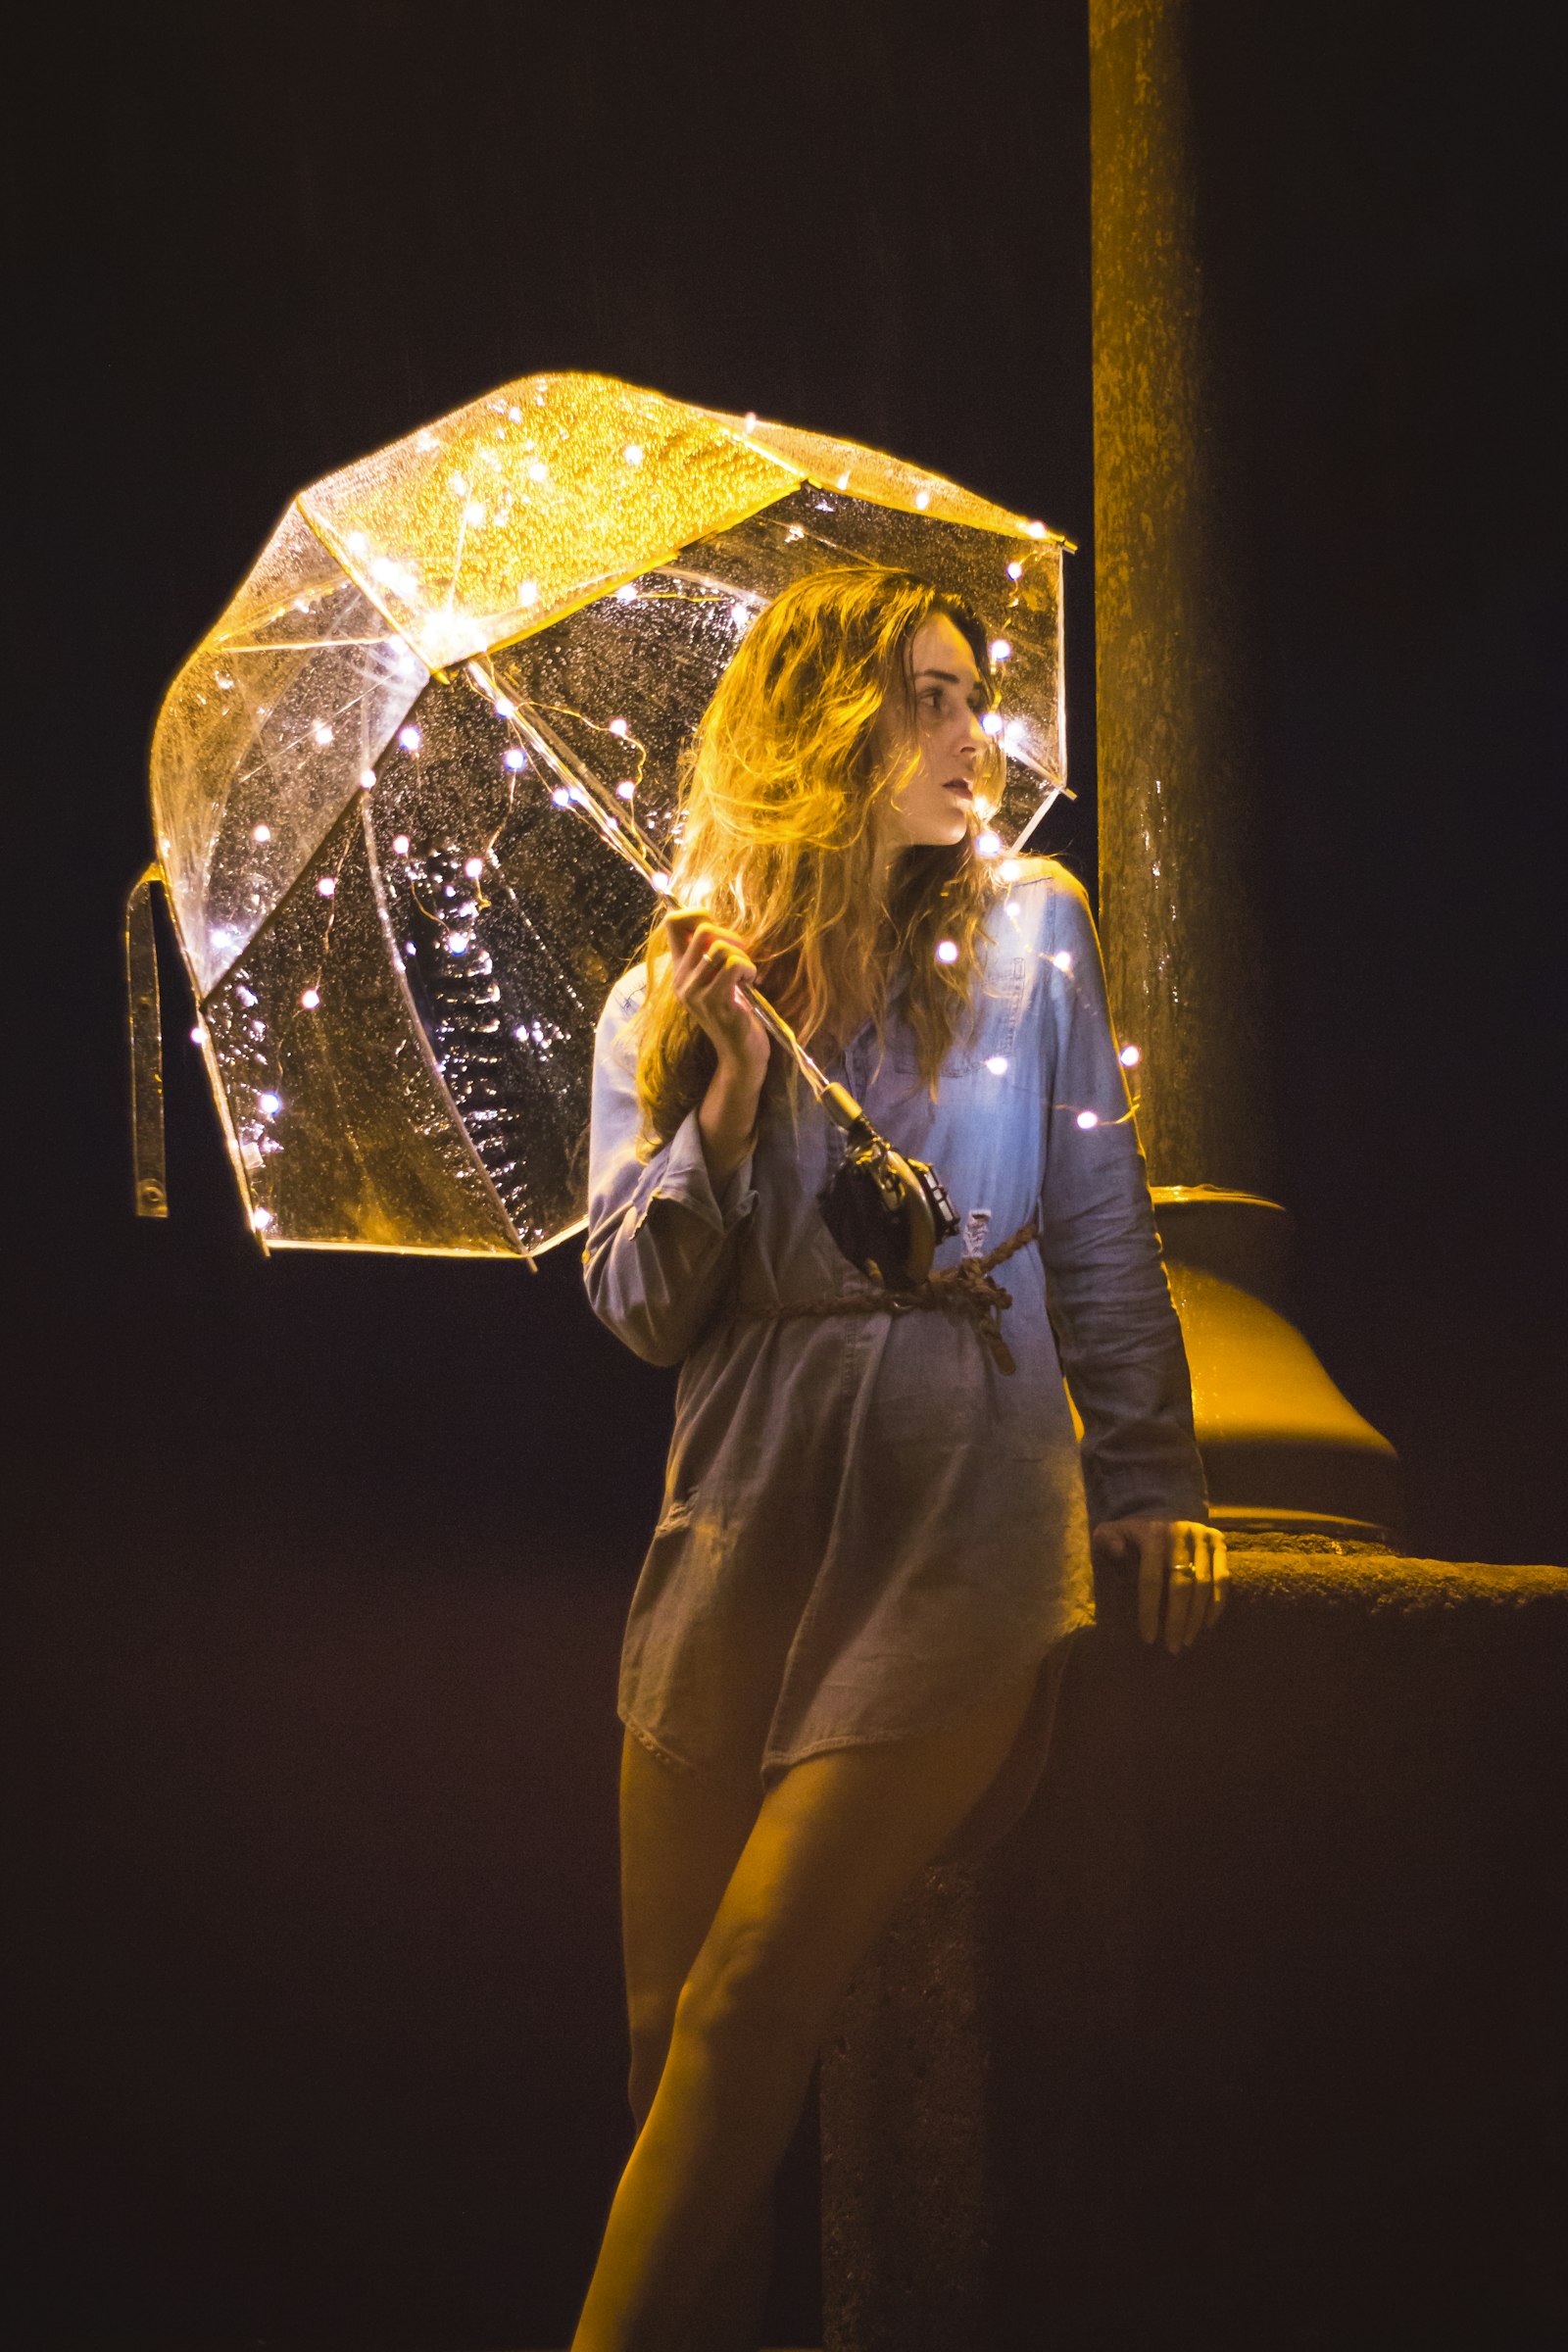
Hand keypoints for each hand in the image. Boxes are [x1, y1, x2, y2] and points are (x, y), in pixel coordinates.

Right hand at [665, 908, 768, 1083]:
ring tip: (746, 974)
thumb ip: (709, 956)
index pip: (672, 924)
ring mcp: (696, 992)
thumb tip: (713, 923)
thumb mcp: (716, 981)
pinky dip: (749, 969)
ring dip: (742, 956)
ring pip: (720, 948)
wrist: (740, 1055)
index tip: (717, 926)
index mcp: (680, 971)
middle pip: (704, 930)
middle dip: (731, 936)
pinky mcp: (715, 1002)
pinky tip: (750, 983)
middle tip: (741, 955)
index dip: (696, 913)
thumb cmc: (734, 1014)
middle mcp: (682, 980)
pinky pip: (734, 966)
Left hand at [1090, 1518, 1228, 1652]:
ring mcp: (1203, 1536)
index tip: (1148, 1638)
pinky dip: (1217, 1604)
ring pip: (1204, 1584)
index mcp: (1152, 1533)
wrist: (1160, 1514)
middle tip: (1172, 1647)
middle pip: (1181, 1585)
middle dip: (1176, 1620)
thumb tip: (1117, 1552)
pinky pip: (1223, 1578)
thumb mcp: (1111, 1532)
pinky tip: (1207, 1625)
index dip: (1150, 1611)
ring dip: (1197, 1617)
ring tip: (1187, 1641)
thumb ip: (1107, 1541)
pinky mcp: (1219, 1541)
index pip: (1151, 1579)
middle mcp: (1180, 1532)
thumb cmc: (1132, 1534)